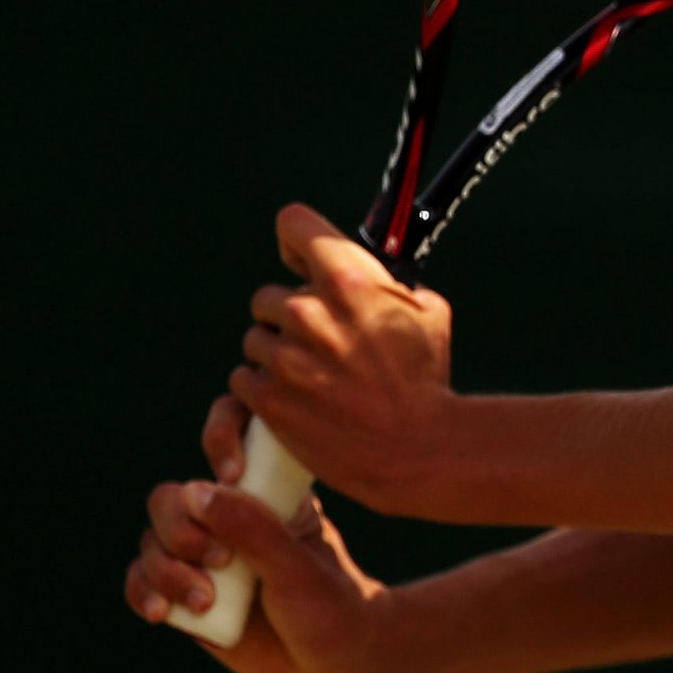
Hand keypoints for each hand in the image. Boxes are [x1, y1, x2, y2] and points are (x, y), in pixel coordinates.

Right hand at [126, 405, 393, 672]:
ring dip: (167, 569)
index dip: (220, 436)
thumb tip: (196, 493)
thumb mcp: (298, 565)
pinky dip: (143, 592)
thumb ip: (253, 528)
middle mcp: (229, 517)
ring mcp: (203, 557)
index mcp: (266, 490)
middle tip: (220, 560)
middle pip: (172, 496)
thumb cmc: (330, 606)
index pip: (231, 432)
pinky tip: (162, 613)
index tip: (233, 474)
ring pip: (153, 540)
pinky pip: (142, 580)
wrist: (333, 666)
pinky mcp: (184, 595)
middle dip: (181, 527)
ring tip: (206, 602)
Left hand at [232, 204, 456, 515]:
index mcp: (349, 279)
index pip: (294, 224)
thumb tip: (373, 275)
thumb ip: (389, 285)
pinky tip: (298, 398)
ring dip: (277, 354)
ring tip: (314, 377)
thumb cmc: (426, 379)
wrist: (416, 448)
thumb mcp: (428, 312)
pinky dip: (264, 387)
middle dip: (290, 316)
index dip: (296, 243)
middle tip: (322, 342)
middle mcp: (309, 312)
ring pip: (256, 339)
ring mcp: (285, 357)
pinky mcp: (268, 398)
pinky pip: (245, 377)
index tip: (301, 261)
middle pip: (269, 296)